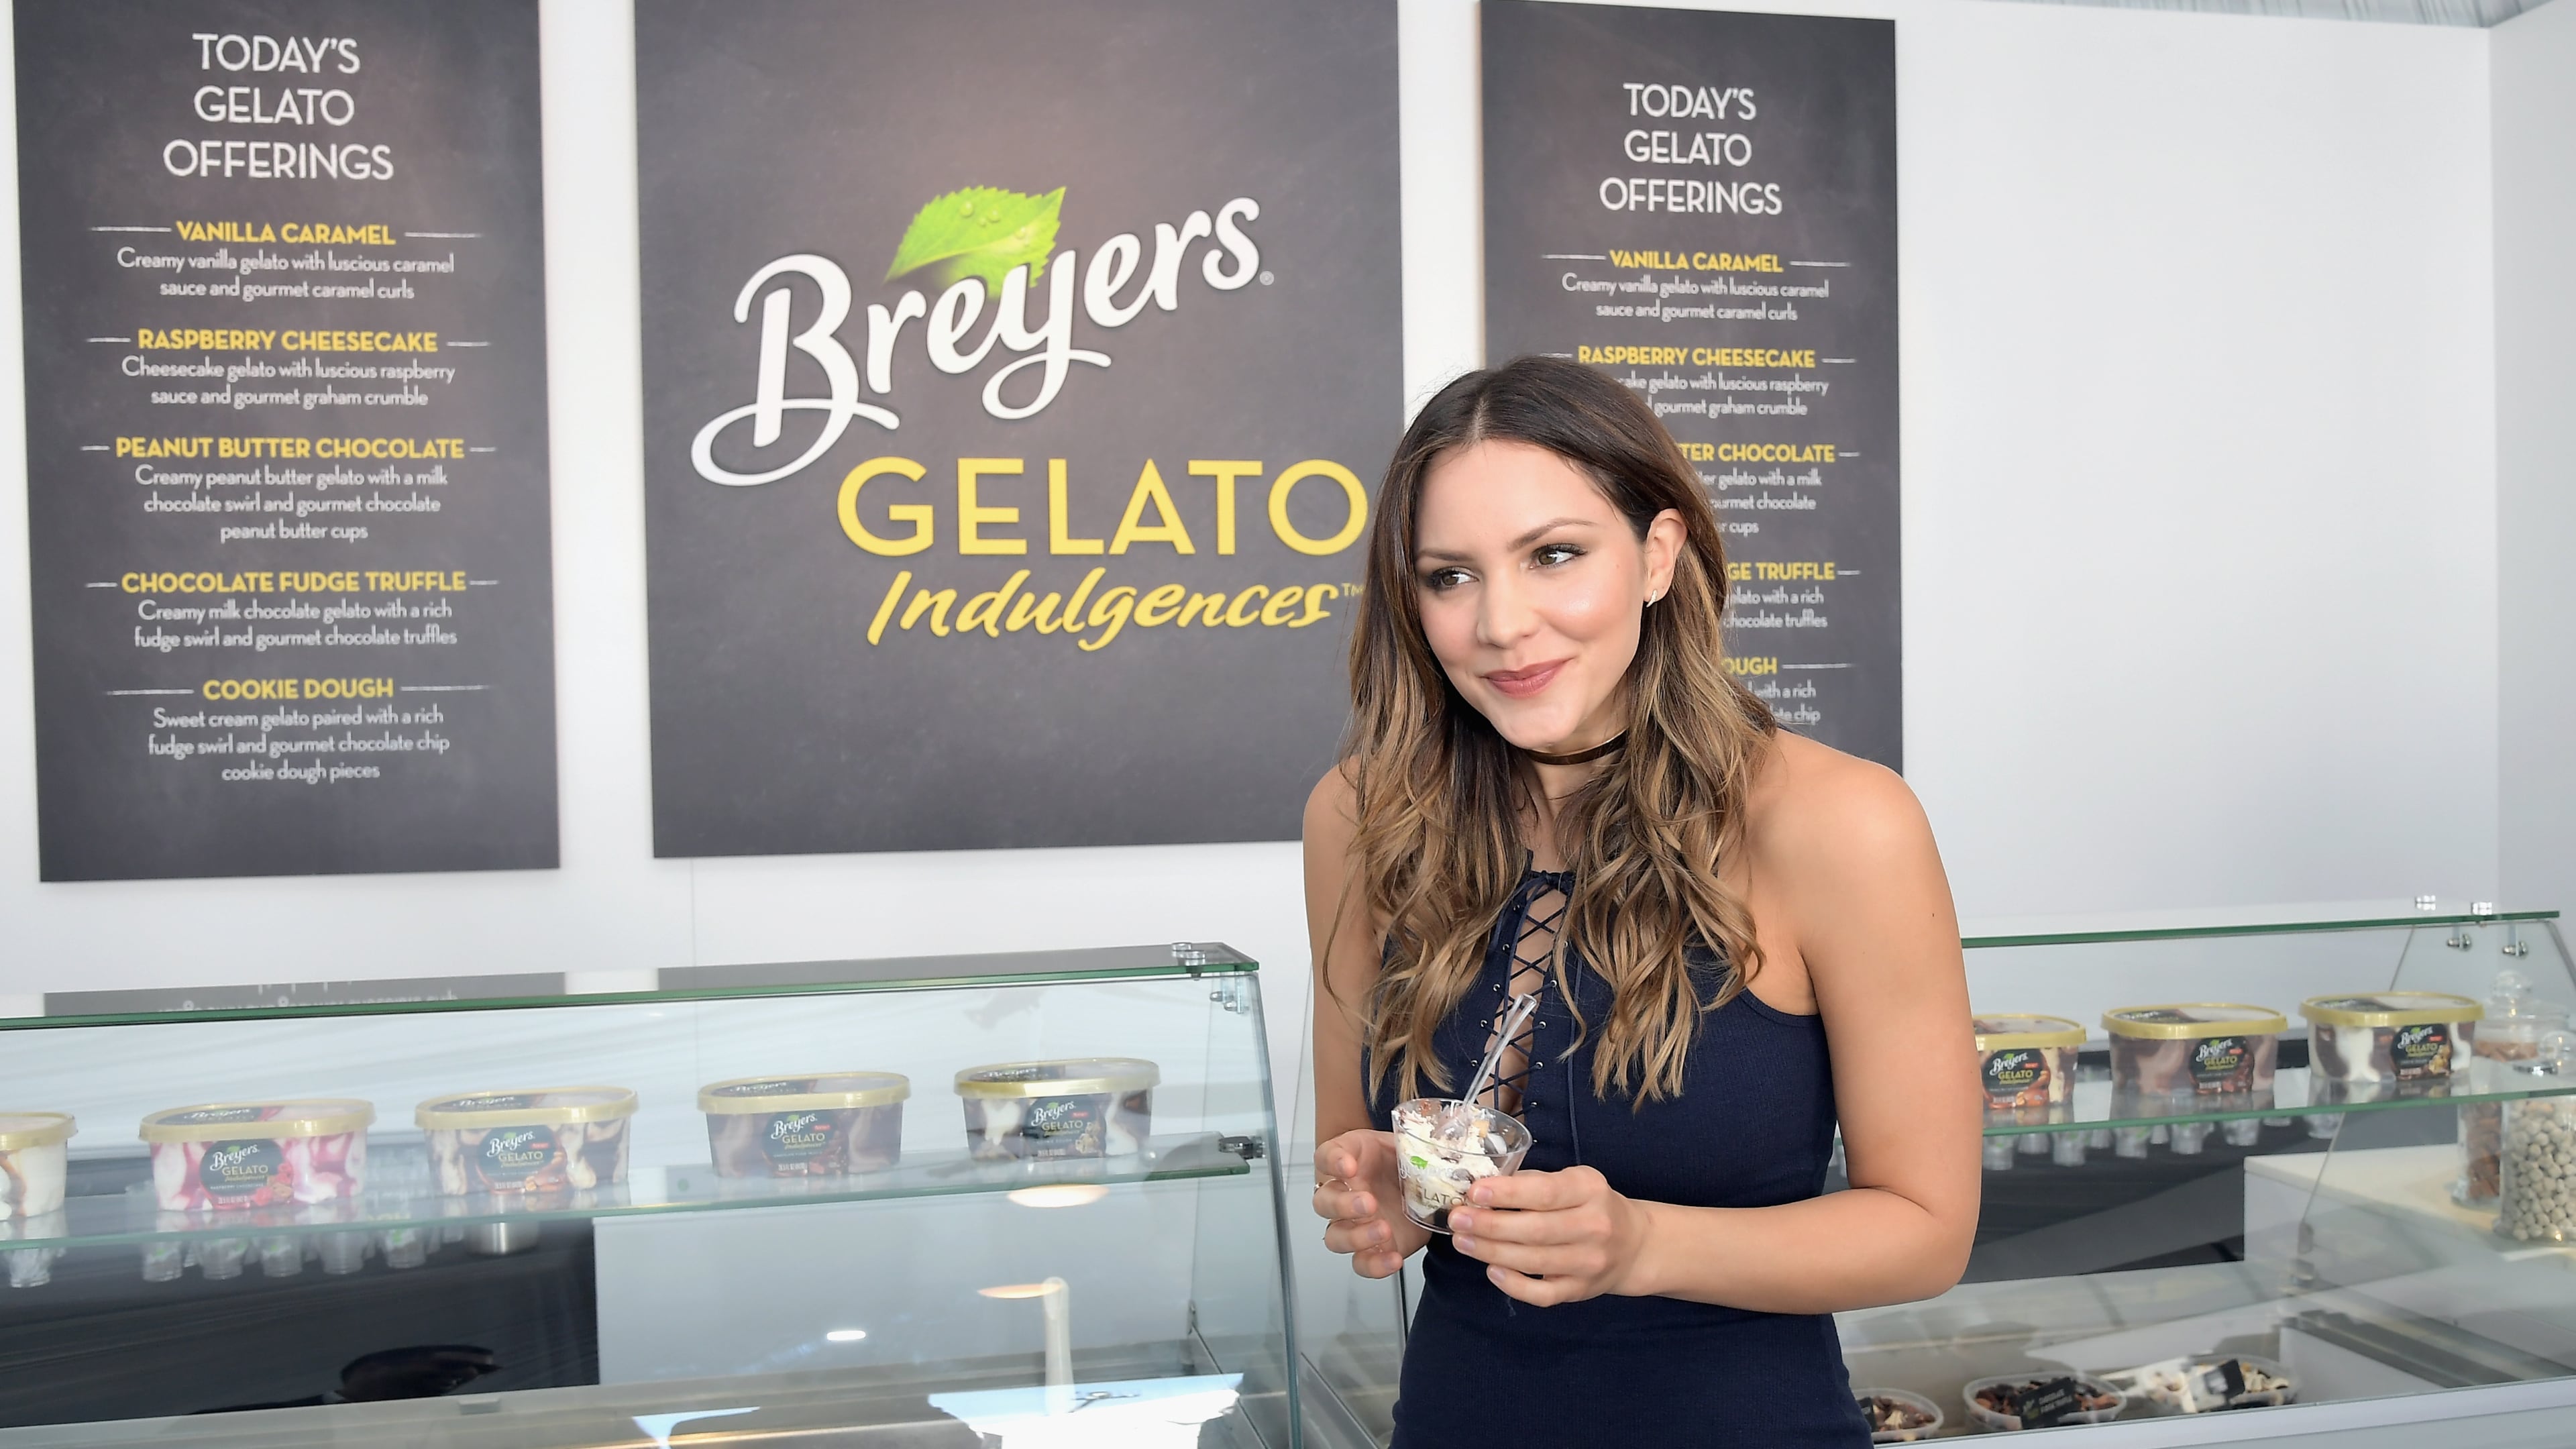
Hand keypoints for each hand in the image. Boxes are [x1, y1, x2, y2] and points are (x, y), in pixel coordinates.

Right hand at [1313, 1129, 1429, 1277]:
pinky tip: (1393, 1258)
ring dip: (1355, 1237)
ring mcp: (1353, 1224)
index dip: (1332, 1162)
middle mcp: (1343, 1193)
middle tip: (1369, 1202)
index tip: (1348, 1166)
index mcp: (1348, 1161)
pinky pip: (1360, 1263)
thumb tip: (1439, 1137)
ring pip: (1335, 1237)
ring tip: (1382, 1230)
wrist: (1420, 1187)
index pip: (1325, 1157)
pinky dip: (1374, 1264)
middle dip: (1343, 1204)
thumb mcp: (1406, 1143)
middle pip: (1323, 1202)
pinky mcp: (1371, 1248)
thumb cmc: (1404, 1162)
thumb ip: (1411, 1142)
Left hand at [1448, 1165, 1653, 1305]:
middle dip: (1490, 1225)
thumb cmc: (1590, 1206)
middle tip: (1457, 1219)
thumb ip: (1533, 1182)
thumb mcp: (1573, 1181)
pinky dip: (1514, 1285)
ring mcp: (1589, 1262)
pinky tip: (1492, 1270)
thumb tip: (1482, 1186)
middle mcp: (1594, 1226)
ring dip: (1491, 1251)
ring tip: (1462, 1241)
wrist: (1633, 1245)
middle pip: (1535, 1229)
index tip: (1474, 1192)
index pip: (1545, 1192)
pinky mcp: (1581, 1290)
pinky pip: (1542, 1294)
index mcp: (1590, 1189)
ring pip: (1533, 1261)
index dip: (1507, 1194)